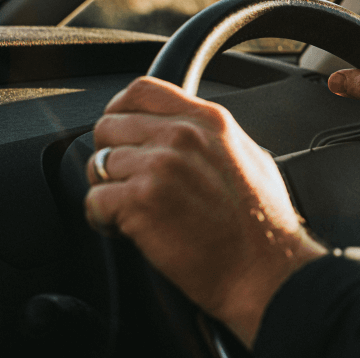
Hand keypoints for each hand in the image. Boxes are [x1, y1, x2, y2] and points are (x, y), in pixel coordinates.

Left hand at [84, 77, 326, 348]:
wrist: (266, 268)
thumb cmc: (263, 224)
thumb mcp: (250, 157)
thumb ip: (213, 137)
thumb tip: (185, 132)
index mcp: (209, 120)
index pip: (142, 90)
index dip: (121, 110)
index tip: (122, 133)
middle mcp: (182, 135)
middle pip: (109, 126)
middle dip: (112, 156)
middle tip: (130, 183)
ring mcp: (160, 166)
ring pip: (97, 165)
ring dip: (108, 191)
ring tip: (134, 212)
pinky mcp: (141, 201)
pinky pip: (93, 201)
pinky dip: (103, 220)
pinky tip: (129, 230)